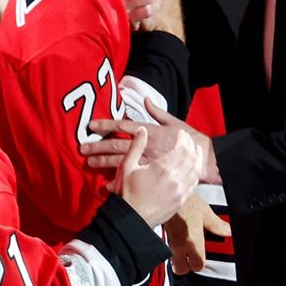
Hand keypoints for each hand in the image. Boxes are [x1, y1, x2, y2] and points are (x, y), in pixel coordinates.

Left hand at [82, 102, 220, 183]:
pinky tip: (105, 184)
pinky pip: (131, 178)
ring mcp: (146, 162)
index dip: (106, 125)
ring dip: (103, 162)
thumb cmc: (190, 140)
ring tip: (89, 163)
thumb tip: (145, 100)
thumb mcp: (175, 122)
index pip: (123, 126)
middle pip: (116, 145)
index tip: (91, 125)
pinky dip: (117, 182)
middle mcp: (145, 146)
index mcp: (150, 132)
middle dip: (98, 146)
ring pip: (120, 162)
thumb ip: (157, 112)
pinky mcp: (149, 175)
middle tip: (82, 148)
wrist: (203, 160)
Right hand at [110, 126, 200, 227]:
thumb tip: (142, 130)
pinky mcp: (181, 201)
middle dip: (192, 146)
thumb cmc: (126, 194)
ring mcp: (179, 191)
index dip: (184, 139)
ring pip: (196, 171)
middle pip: (191, 158)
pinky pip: (194, 185)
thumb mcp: (127, 166)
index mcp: (161, 168)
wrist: (130, 219)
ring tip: (196, 152)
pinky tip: (193, 170)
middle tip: (189, 140)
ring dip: (197, 159)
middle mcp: (174, 179)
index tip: (182, 134)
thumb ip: (136, 146)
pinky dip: (195, 174)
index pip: (181, 149)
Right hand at [163, 195, 231, 273]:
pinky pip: (166, 250)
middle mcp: (179, 246)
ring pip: (172, 261)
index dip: (201, 263)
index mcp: (193, 242)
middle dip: (187, 266)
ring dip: (179, 258)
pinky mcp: (161, 238)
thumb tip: (227, 230)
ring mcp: (168, 243)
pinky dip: (171, 248)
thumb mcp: (204, 212)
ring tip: (186, 247)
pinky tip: (177, 238)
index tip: (204, 257)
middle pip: (182, 270)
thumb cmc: (183, 202)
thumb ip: (217, 225)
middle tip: (193, 256)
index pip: (198, 266)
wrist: (163, 194)